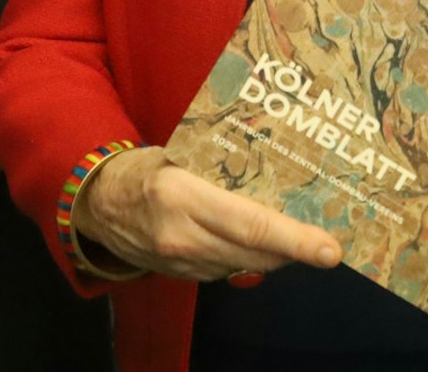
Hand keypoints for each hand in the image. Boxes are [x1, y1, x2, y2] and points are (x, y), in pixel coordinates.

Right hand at [73, 145, 342, 281]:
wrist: (98, 203)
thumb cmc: (146, 168)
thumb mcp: (182, 153)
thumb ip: (224, 164)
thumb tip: (280, 165)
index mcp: (184, 197)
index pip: (251, 224)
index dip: (295, 240)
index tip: (329, 249)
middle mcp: (184, 236)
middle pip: (256, 252)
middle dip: (296, 251)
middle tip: (328, 243)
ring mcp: (181, 261)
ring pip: (245, 264)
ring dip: (275, 254)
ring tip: (301, 238)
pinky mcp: (181, 274)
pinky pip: (228, 269)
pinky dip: (250, 256)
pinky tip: (263, 242)